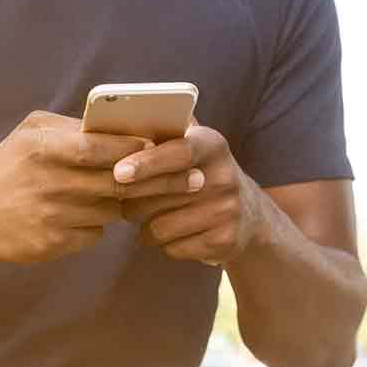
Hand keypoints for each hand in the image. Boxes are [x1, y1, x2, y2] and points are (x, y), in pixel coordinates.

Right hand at [0, 110, 148, 264]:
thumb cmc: (7, 167)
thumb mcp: (30, 133)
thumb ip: (71, 128)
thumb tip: (121, 129)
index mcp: (42, 148)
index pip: (99, 147)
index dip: (132, 148)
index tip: (154, 148)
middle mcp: (48, 182)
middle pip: (116, 182)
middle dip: (149, 180)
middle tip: (172, 178)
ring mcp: (51, 216)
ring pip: (111, 210)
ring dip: (115, 203)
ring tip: (102, 196)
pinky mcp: (52, 243)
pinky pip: (95, 233)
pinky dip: (94, 226)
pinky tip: (77, 218)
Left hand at [115, 123, 267, 265]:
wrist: (249, 214)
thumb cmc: (201, 173)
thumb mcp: (192, 145)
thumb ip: (163, 132)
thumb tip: (117, 118)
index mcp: (212, 145)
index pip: (178, 152)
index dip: (146, 163)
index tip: (118, 173)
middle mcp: (225, 177)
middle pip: (158, 196)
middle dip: (132, 200)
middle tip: (122, 197)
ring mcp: (227, 211)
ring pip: (159, 228)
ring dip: (145, 226)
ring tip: (152, 216)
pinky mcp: (225, 242)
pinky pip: (172, 248)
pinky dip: (164, 244)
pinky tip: (174, 233)